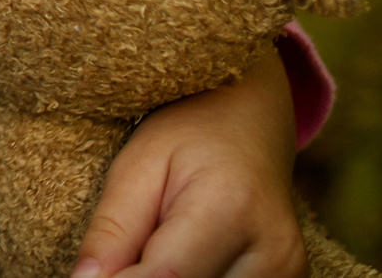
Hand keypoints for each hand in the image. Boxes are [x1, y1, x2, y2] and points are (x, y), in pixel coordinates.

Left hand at [73, 48, 303, 277]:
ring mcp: (290, 271)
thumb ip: (113, 227)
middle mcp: (274, 251)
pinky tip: (182, 260)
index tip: (91, 274)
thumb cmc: (189, 133)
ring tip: (151, 251)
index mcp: (230, 208)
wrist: (252, 119)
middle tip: (119, 258)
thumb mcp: (138, 163)